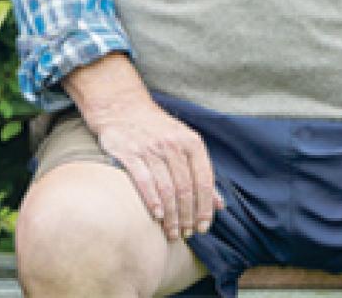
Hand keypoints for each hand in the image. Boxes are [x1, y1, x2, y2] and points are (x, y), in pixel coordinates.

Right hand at [89, 97, 219, 241]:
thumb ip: (202, 173)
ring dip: (171, 216)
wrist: (122, 107)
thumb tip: (220, 205)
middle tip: (186, 233)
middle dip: (188, 216)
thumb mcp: (185, 143)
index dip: (205, 208)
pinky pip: (144, 181)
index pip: (204, 181)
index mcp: (191, 142)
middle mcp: (173, 144)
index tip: (203, 227)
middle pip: (186, 189)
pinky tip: (157, 215)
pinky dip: (152, 201)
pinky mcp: (130, 153)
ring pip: (166, 189)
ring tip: (172, 231)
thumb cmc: (157, 130)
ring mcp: (150, 149)